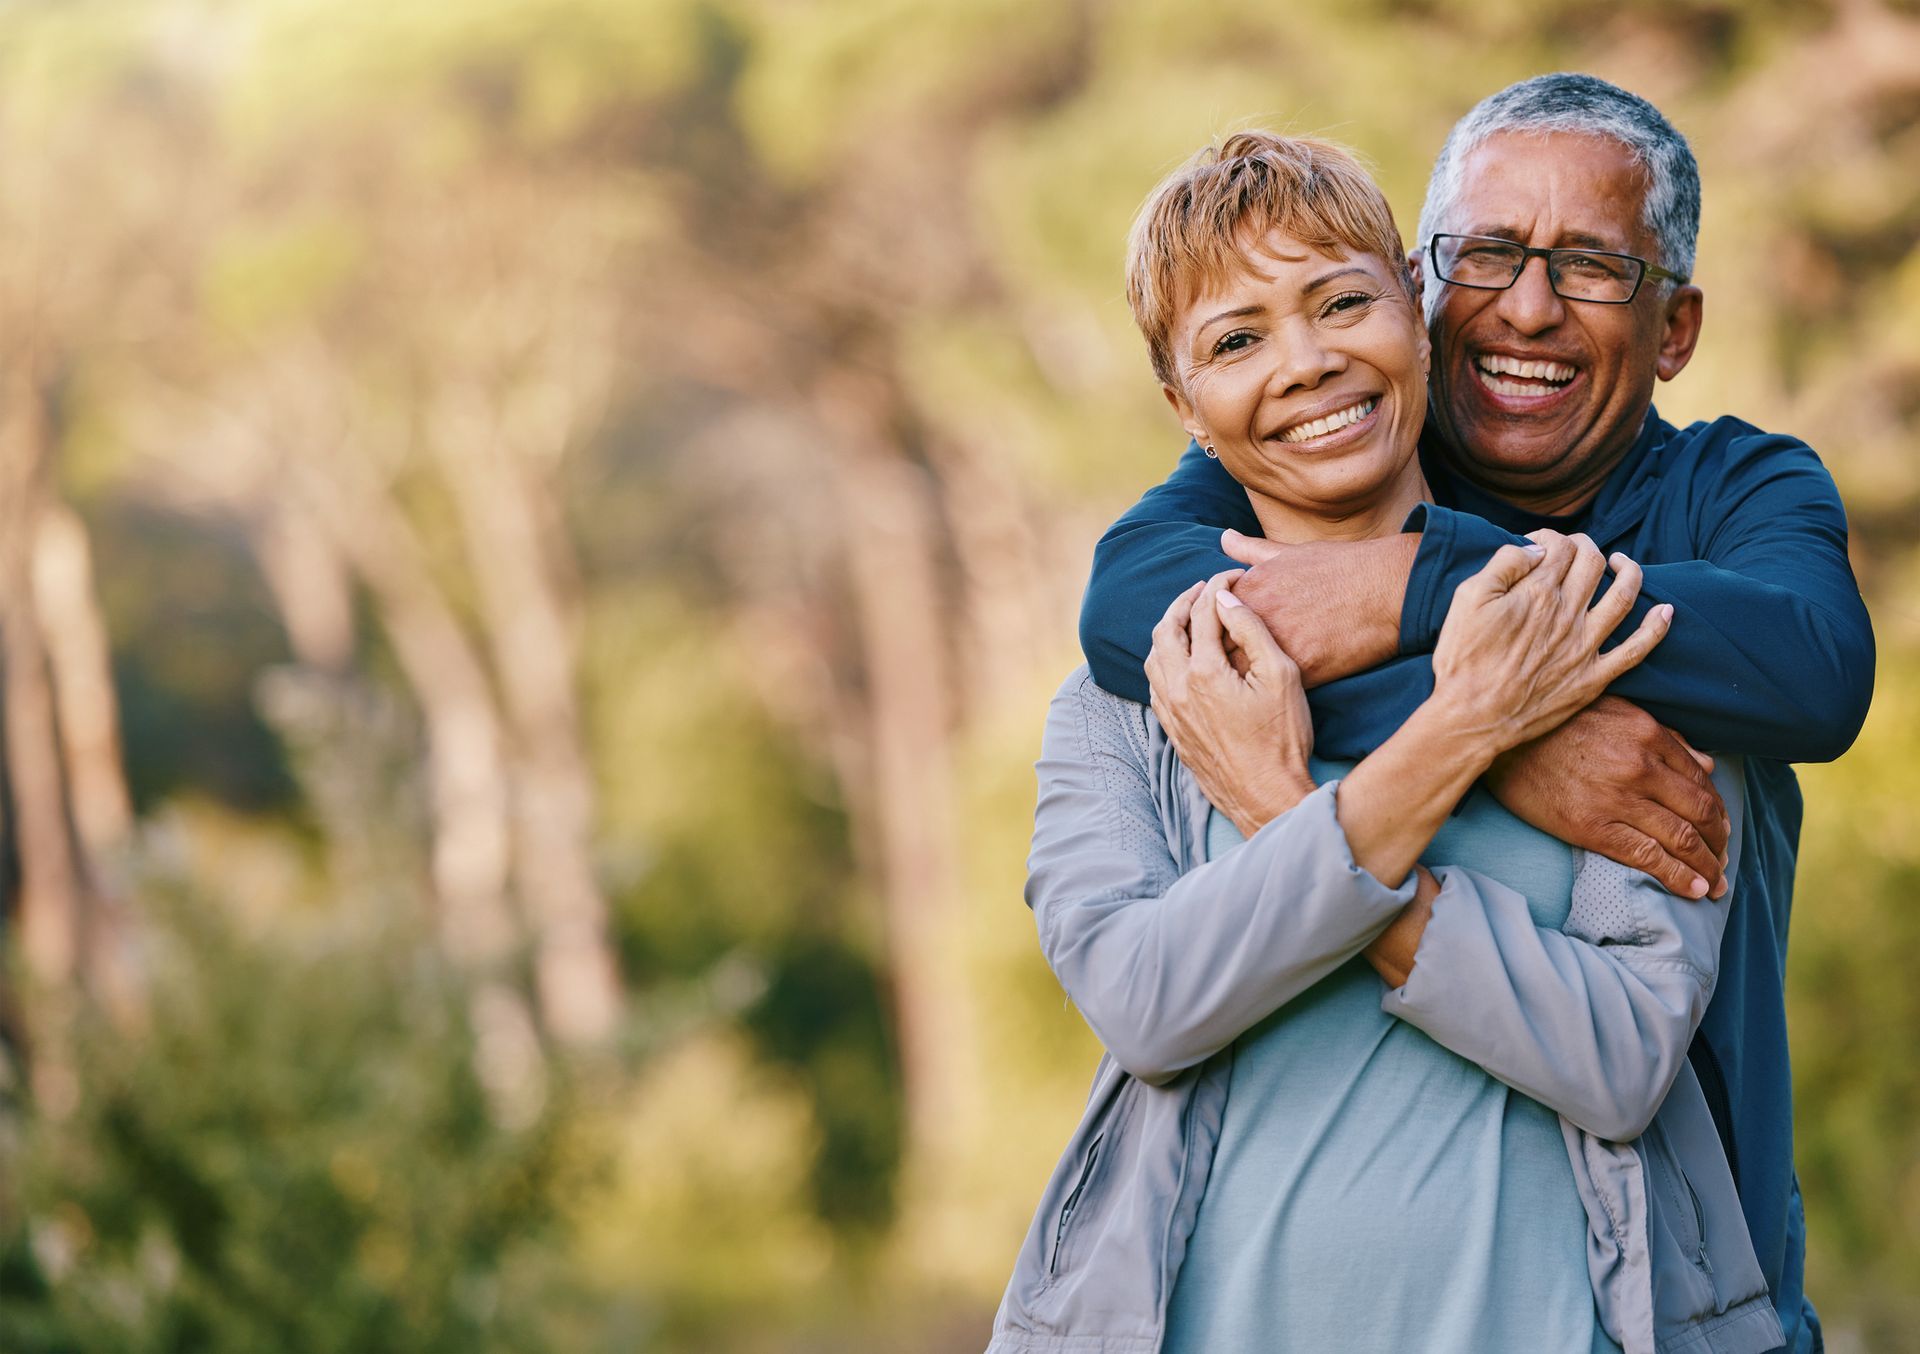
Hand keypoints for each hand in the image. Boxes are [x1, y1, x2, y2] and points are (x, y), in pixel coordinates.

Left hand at [1146, 570, 1314, 835]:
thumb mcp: (1281, 676)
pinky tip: (1181, 661)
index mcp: (1204, 672)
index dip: (1217, 586)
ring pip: (1153, 659)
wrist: (1268, 797)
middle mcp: (1178, 690)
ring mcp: (1172, 714)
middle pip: (1165, 630)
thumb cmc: (1282, 738)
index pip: (1203, 613)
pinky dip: (1164, 662)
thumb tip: (1225, 597)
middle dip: (1182, 602)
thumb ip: (1250, 631)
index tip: (1232, 576)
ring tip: (1188, 620)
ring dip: (1167, 632)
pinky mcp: (1173, 733)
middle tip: (1201, 589)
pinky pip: (1155, 686)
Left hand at [1221, 529, 1414, 685]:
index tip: (1216, 644)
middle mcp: (1257, 615)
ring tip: (1239, 690)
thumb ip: (1250, 551)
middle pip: (1215, 649)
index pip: (1207, 619)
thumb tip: (1223, 538)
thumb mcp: (1289, 552)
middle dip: (1214, 663)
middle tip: (1220, 675)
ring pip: (1238, 674)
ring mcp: (1279, 642)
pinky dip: (1265, 696)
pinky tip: (1265, 699)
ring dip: (1234, 684)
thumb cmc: (1341, 567)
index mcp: (1249, 588)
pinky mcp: (1304, 668)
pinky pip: (1271, 690)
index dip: (1207, 634)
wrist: (1390, 588)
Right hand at [1430, 530, 1671, 757]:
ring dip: (1630, 572)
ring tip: (1623, 564)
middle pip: (1592, 563)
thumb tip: (1536, 548)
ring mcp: (1585, 646)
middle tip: (1573, 552)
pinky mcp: (1593, 677)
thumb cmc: (1463, 659)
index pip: (1560, 546)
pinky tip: (1666, 611)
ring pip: (1623, 596)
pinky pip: (1636, 650)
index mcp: (1537, 593)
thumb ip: (1503, 564)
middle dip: (1585, 547)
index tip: (1537, 545)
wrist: (1472, 718)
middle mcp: (1568, 614)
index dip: (1550, 537)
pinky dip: (1656, 628)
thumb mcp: (1467, 599)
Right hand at [1487, 696, 1730, 899]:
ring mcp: (1618, 798)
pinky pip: (1649, 857)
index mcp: (1647, 733)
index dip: (1718, 809)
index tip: (1722, 827)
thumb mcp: (1612, 712)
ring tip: (1716, 882)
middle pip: (1701, 811)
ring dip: (1708, 864)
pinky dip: (1680, 876)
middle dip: (1719, 840)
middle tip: (1723, 858)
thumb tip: (1705, 763)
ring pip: (1682, 837)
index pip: (1701, 779)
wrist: (1497, 736)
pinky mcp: (1593, 827)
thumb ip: (1662, 735)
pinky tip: (1696, 889)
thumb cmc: (1552, 722)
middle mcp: (1641, 765)